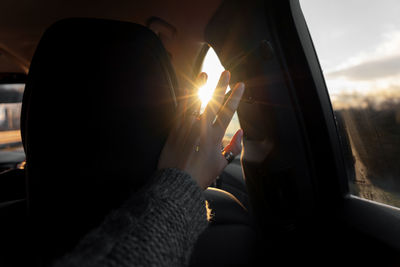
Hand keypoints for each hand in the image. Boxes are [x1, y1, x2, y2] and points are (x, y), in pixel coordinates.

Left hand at [158, 70, 244, 188]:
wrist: (177, 183)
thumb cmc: (201, 175)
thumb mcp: (221, 164)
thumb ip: (233, 148)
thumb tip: (241, 133)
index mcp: (214, 137)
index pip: (227, 113)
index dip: (234, 97)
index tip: (240, 85)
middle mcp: (200, 129)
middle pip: (212, 103)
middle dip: (220, 86)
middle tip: (226, 72)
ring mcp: (186, 128)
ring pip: (194, 103)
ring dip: (199, 88)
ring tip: (204, 74)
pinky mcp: (174, 130)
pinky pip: (179, 111)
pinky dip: (183, 100)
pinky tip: (186, 90)